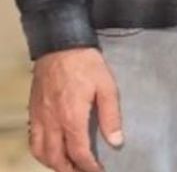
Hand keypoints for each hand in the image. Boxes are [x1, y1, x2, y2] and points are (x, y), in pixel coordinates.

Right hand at [28, 47, 122, 171]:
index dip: (89, 167)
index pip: (79, 153)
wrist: (60, 45)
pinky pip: (33, 140)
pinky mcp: (33, 112)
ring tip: (68, 166)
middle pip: (56, 159)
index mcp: (72, 118)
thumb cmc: (86, 64)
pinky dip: (41, 152)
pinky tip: (50, 150)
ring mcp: (39, 118)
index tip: (99, 171)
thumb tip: (116, 142)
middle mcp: (52, 123)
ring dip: (54, 164)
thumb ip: (111, 115)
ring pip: (41, 153)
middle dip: (70, 170)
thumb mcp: (106, 85)